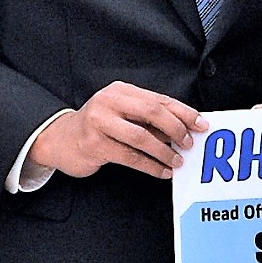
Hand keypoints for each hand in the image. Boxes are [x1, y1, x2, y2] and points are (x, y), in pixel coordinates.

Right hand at [30, 83, 202, 180]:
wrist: (60, 140)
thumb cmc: (98, 127)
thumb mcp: (123, 115)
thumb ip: (149, 119)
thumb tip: (184, 130)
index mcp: (122, 91)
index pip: (159, 99)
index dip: (183, 112)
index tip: (201, 124)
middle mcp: (109, 102)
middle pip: (152, 112)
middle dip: (176, 129)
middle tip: (189, 144)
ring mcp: (99, 122)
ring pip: (141, 136)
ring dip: (164, 151)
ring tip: (178, 161)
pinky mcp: (94, 144)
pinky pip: (130, 156)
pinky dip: (150, 166)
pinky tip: (162, 171)